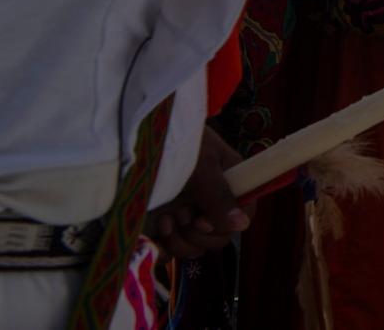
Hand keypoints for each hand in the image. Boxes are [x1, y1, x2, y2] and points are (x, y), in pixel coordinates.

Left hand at [145, 127, 250, 259]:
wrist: (139, 133)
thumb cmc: (176, 139)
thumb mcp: (200, 163)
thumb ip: (219, 194)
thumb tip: (242, 224)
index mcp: (230, 183)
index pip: (244, 215)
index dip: (227, 226)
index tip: (203, 220)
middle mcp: (211, 202)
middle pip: (219, 238)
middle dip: (199, 235)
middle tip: (182, 215)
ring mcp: (187, 214)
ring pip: (196, 247)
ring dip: (180, 241)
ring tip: (166, 220)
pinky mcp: (163, 225)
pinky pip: (171, 251)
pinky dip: (163, 249)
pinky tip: (155, 233)